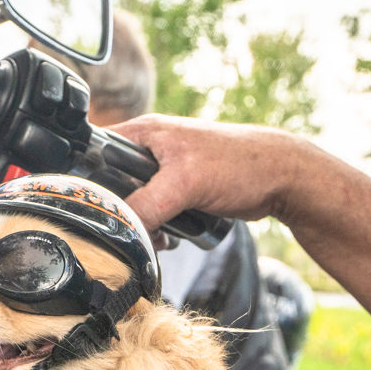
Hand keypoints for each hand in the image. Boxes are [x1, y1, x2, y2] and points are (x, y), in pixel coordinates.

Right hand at [108, 114, 310, 230]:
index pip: (95, 152)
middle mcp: (151, 149)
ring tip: (159, 234)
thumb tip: (119, 228)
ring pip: (135, 202)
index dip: (88, 179)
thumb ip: (146, 205)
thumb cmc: (240, 163)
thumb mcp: (184, 183)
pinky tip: (171, 236)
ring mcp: (165, 171)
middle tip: (133, 227)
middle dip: (121, 210)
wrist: (282, 177)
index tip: (92, 208)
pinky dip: (159, 227)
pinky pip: (155, 212)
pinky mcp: (178, 190)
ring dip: (142, 223)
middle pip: (113, 184)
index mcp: (144, 133)